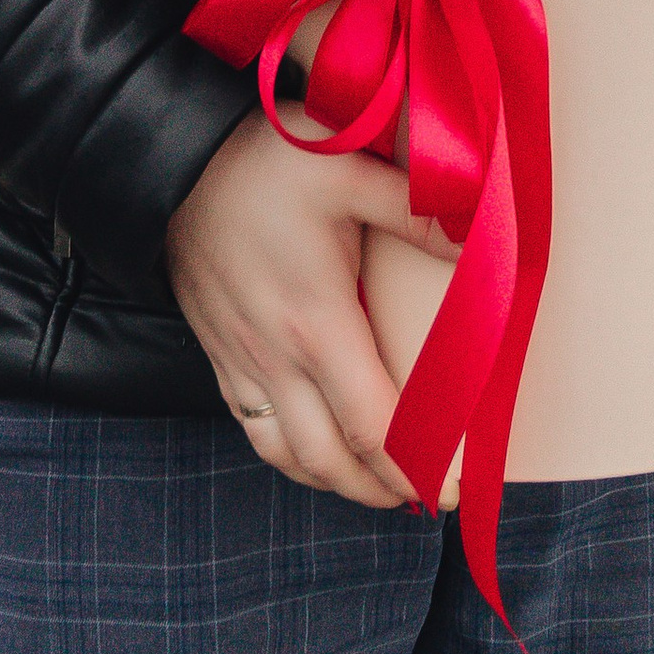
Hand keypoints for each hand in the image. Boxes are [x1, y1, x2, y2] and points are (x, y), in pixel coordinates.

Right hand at [167, 112, 450, 509]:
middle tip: (422, 496)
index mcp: (317, 324)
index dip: (415, 469)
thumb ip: (417, 211)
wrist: (173, 157)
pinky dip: (286, 454)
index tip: (451, 492)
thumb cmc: (263, 159)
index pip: (373, 427)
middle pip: (331, 460)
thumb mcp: (349, 169)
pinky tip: (309, 446)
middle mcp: (276, 357)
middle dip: (380, 490)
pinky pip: (250, 426)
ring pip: (285, 454)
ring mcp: (240, 359)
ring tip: (373, 483)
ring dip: (332, 480)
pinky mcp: (216, 349)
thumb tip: (480, 241)